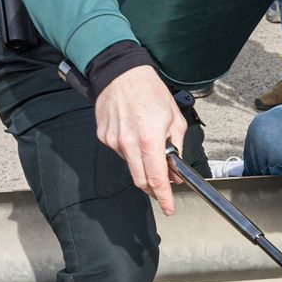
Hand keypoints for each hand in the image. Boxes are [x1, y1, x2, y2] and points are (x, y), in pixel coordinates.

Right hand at [93, 63, 186, 213]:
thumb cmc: (150, 91)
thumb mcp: (175, 118)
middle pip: (140, 180)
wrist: (122, 73)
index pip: (157, 179)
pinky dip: (130, 150)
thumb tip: (175, 170)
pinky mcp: (104, 137)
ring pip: (131, 165)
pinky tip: (134, 132)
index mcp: (149, 140)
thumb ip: (177, 147)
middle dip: (153, 188)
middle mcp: (128, 144)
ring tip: (148, 142)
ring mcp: (113, 142)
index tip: (169, 208)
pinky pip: (120, 152)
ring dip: (142, 164)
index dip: (164, 197)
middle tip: (163, 186)